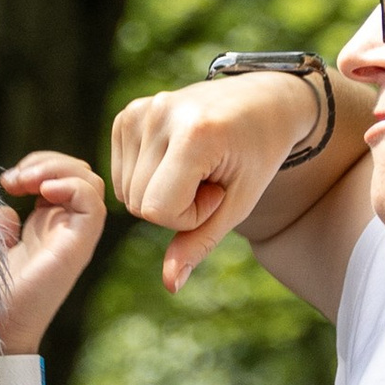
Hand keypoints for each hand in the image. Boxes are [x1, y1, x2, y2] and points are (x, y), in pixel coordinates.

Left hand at [0, 152, 106, 353]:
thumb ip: (0, 228)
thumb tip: (7, 210)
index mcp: (45, 227)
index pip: (60, 178)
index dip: (38, 166)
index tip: (7, 180)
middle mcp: (64, 230)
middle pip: (78, 174)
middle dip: (47, 162)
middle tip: (13, 179)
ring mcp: (73, 238)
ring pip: (90, 182)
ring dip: (58, 169)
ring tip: (26, 181)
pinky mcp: (77, 247)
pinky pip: (93, 204)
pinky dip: (73, 186)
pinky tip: (43, 191)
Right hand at [110, 73, 324, 293]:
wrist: (265, 100)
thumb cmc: (258, 155)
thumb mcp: (238, 204)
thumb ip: (199, 243)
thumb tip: (170, 285)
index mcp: (194, 134)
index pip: (156, 209)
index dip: (188, 216)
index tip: (219, 191)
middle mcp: (160, 114)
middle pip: (136, 202)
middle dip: (173, 206)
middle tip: (209, 179)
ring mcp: (140, 110)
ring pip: (125, 192)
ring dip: (158, 192)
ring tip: (195, 167)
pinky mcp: (128, 113)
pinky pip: (119, 173)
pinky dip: (145, 177)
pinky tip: (175, 158)